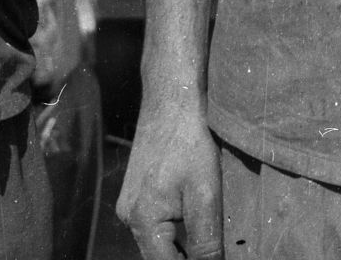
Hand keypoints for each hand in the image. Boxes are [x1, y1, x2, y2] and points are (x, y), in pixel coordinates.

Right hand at [118, 96, 223, 259]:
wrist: (172, 97)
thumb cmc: (189, 140)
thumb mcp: (206, 195)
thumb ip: (206, 243)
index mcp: (141, 221)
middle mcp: (128, 215)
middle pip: (159, 257)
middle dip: (186, 259)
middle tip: (213, 252)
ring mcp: (129, 202)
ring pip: (157, 242)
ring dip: (180, 247)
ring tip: (204, 241)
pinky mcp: (135, 190)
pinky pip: (154, 224)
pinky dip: (174, 230)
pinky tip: (192, 222)